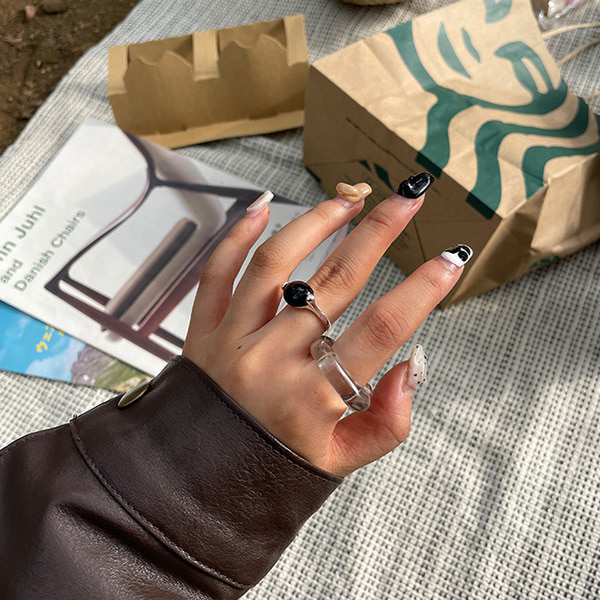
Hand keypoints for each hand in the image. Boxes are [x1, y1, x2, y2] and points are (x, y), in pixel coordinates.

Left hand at [183, 177, 469, 476]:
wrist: (192, 485)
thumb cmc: (272, 470)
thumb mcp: (340, 463)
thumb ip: (387, 422)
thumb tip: (412, 364)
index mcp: (313, 398)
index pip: (382, 329)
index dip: (423, 290)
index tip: (451, 258)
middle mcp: (271, 361)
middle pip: (336, 281)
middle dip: (380, 233)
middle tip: (409, 198)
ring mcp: (231, 342)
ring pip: (275, 264)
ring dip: (315, 224)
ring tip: (347, 201)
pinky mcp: (201, 333)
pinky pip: (216, 274)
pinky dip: (237, 237)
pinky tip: (263, 208)